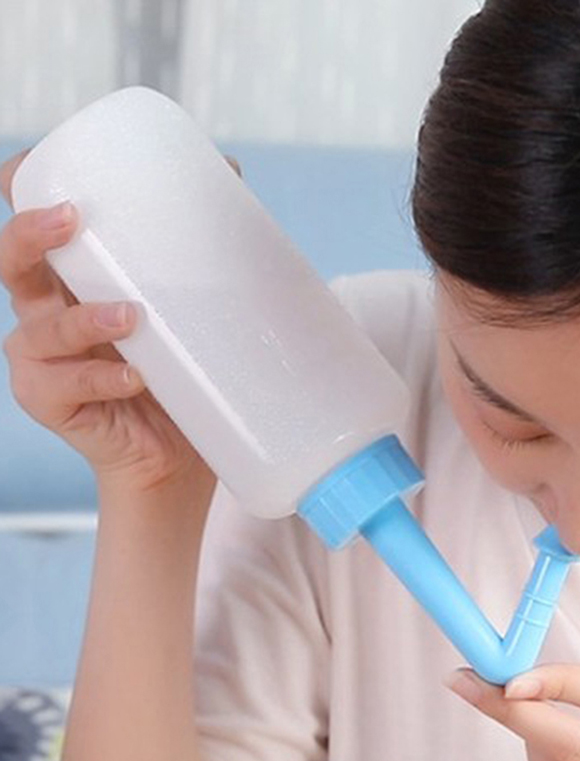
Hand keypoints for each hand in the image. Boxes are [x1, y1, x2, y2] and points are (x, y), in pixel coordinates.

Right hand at [0, 150, 241, 493]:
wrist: (180, 450)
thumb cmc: (181, 369)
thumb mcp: (185, 302)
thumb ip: (193, 247)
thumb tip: (230, 171)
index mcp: (73, 281)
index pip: (32, 230)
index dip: (17, 192)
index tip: (34, 162)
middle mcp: (48, 314)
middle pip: (12, 264)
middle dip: (30, 236)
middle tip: (70, 219)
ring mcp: (44, 361)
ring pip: (41, 329)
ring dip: (84, 318)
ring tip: (131, 316)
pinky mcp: (51, 403)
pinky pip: (65, 386)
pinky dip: (101, 378)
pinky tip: (134, 376)